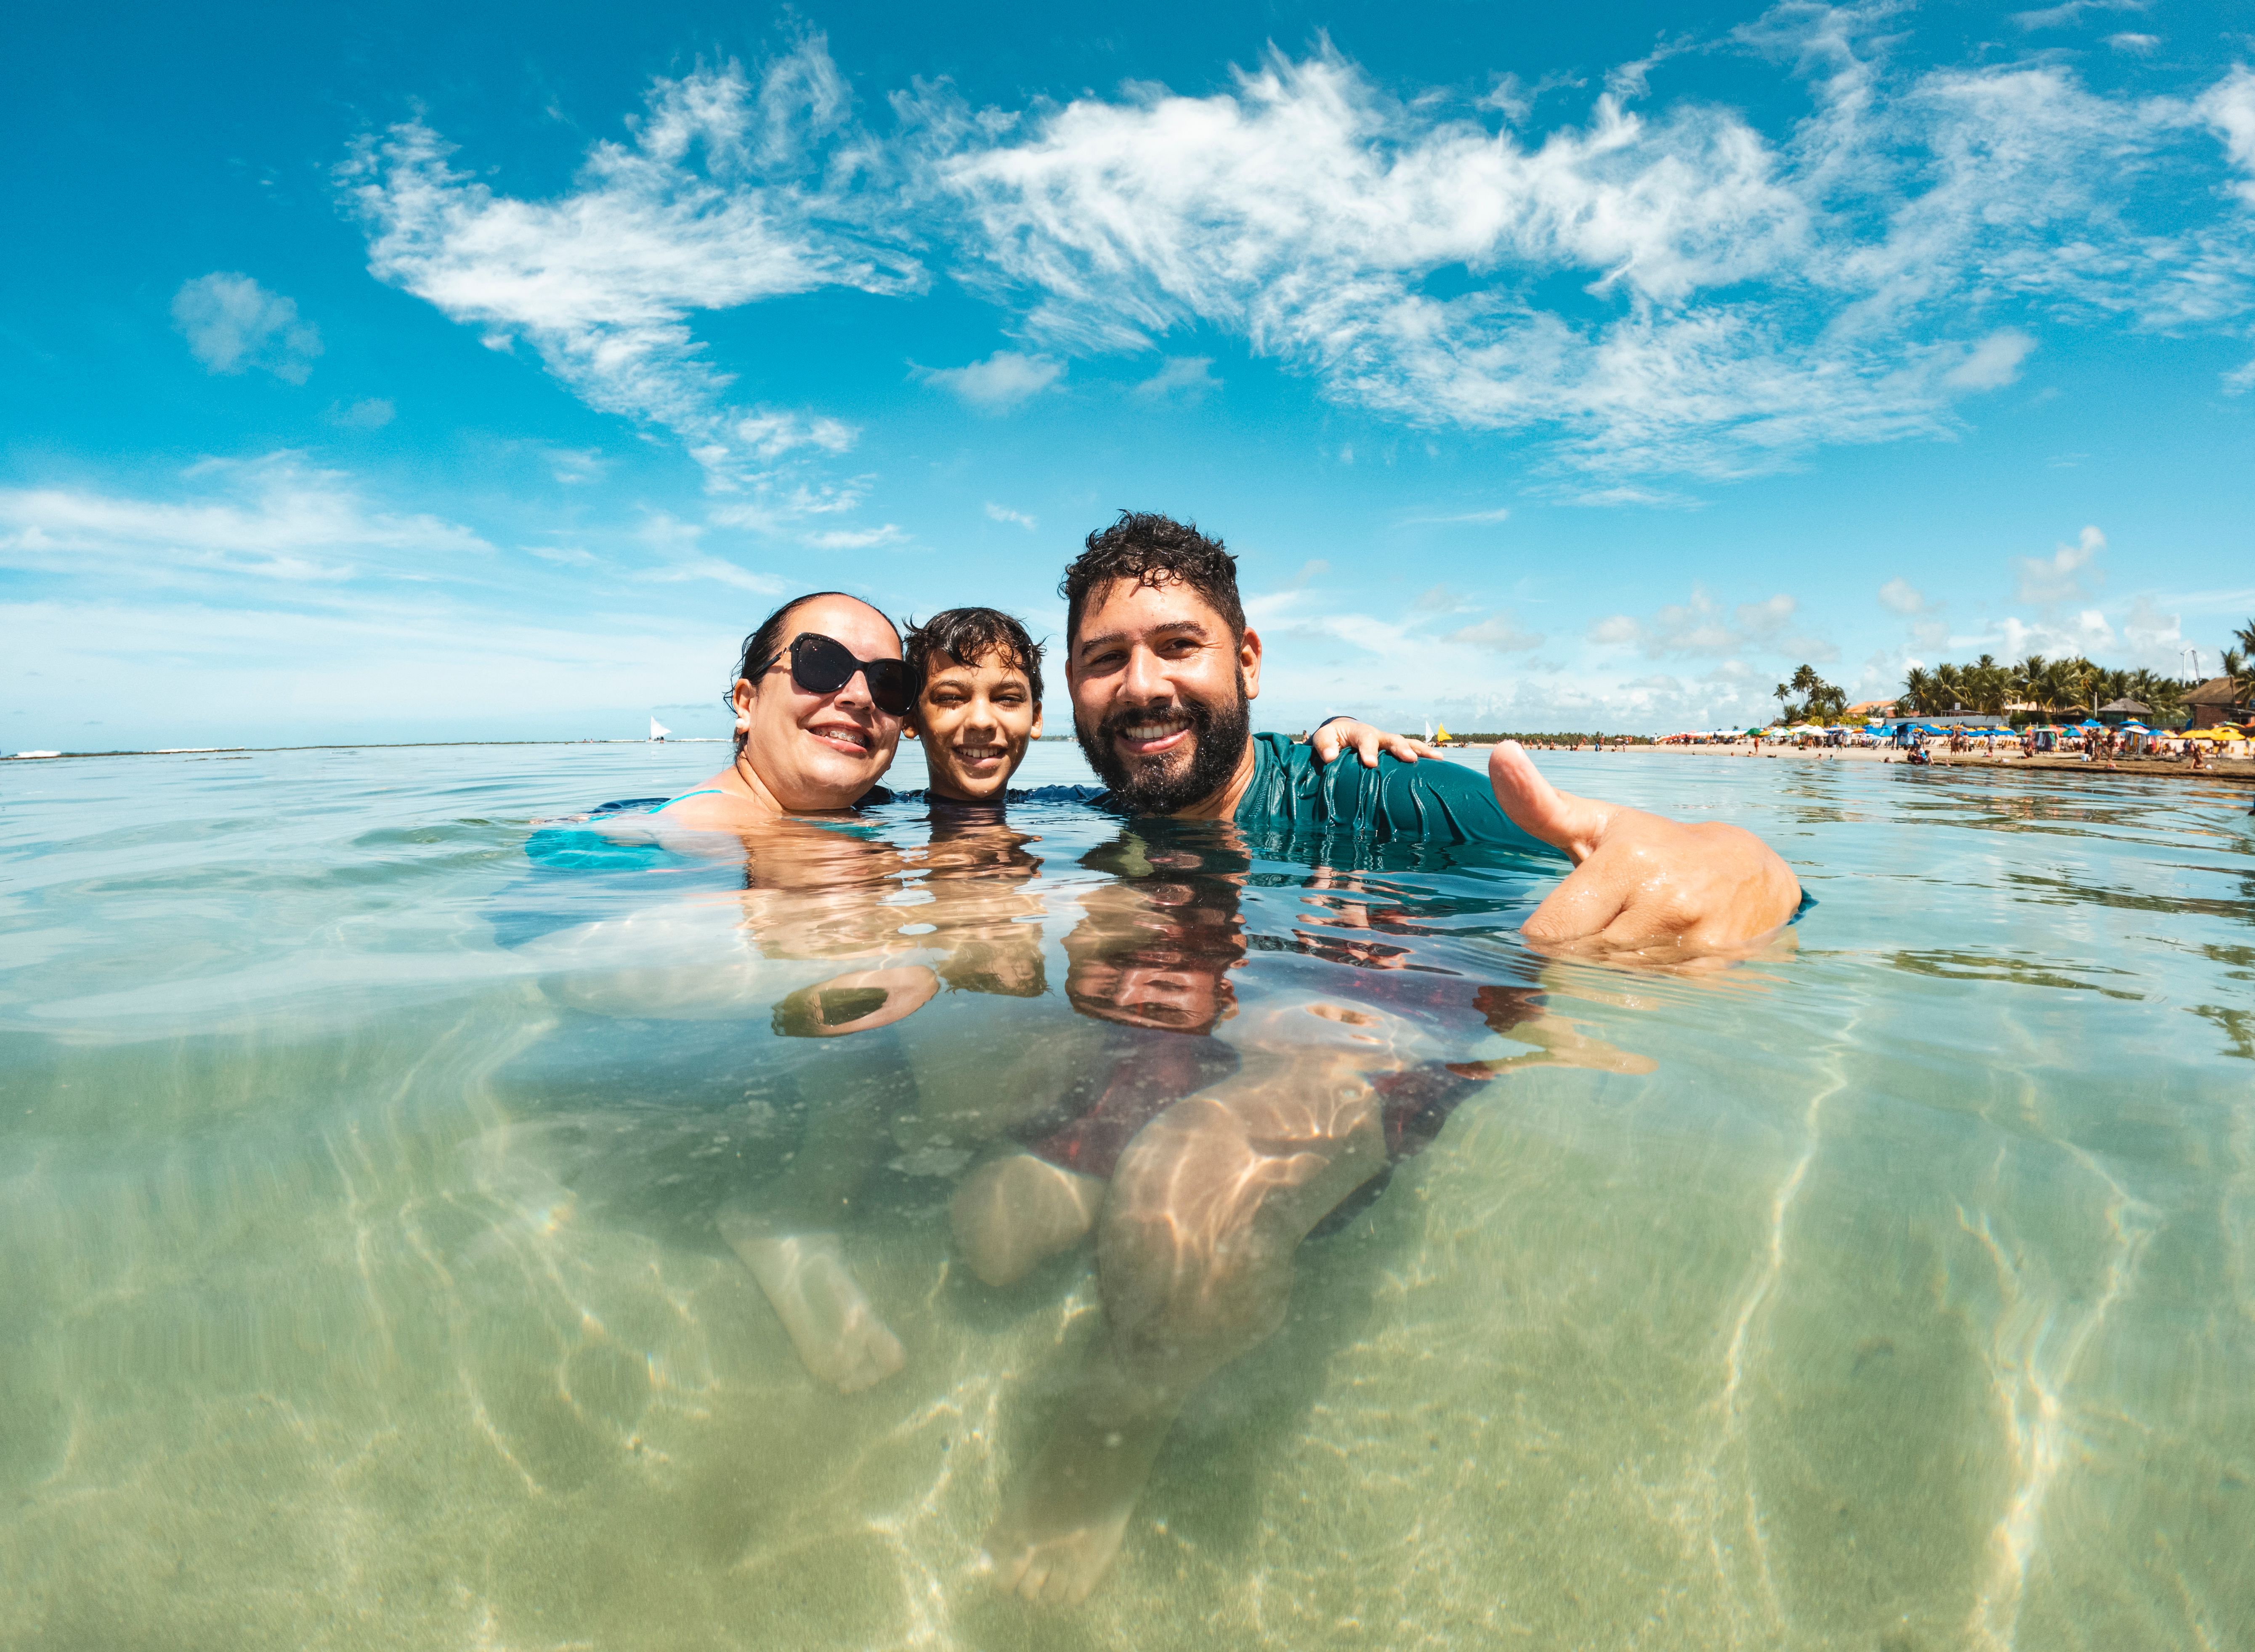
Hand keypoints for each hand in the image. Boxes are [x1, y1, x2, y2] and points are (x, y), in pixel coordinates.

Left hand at [1309, 719, 1445, 767]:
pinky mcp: (1395, 751)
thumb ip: (1324, 746)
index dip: (1368, 750)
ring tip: (1437, 759)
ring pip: (1407, 743)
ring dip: (1421, 751)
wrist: (1342, 733)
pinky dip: (1425, 756)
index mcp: (1359, 732)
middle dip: (1401, 748)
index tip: (1370, 763)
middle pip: (1392, 739)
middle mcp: (1378, 735)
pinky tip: (1439, 765)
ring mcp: (1388, 743)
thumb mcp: (1323, 739)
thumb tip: (1331, 757)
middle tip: (1409, 759)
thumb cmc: (1332, 739)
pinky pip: (1412, 751)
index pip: (1365, 738)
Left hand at [1486, 742, 1801, 957]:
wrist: (1747, 872)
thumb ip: (1539, 804)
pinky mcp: (1711, 972)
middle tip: (1595, 923)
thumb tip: (1499, 753)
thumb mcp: (1598, 823)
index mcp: (1626, 863)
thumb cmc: (1653, 846)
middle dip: (1575, 946)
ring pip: (1609, 977)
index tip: (1548, 924)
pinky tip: (1654, 947)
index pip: (1550, 931)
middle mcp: (1662, 902)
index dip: (1541, 934)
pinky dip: (1638, 977)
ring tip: (1627, 929)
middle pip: (1577, 957)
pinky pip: (1645, 989)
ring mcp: (1692, 940)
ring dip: (1606, 962)